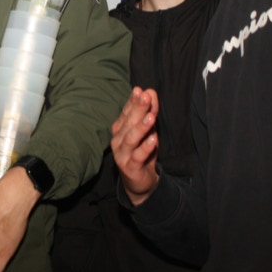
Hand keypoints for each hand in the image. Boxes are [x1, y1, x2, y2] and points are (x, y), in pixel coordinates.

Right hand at [111, 87, 159, 206]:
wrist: (140, 181)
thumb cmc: (142, 152)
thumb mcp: (149, 130)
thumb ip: (149, 112)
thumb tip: (150, 91)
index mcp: (120, 129)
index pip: (126, 112)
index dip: (133, 101)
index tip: (141, 90)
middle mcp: (117, 140)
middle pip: (128, 123)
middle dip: (138, 109)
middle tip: (146, 97)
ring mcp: (122, 154)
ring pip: (131, 139)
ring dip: (141, 127)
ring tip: (151, 117)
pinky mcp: (129, 168)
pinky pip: (137, 157)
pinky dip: (145, 147)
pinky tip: (153, 139)